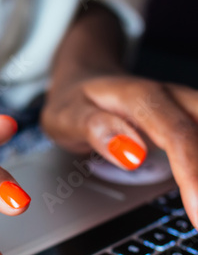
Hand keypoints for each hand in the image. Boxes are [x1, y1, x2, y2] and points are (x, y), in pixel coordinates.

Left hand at [41, 75, 197, 227]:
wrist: (84, 79)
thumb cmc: (75, 102)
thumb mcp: (68, 116)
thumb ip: (96, 129)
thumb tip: (131, 153)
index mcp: (141, 98)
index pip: (178, 136)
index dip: (194, 175)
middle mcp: (171, 98)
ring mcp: (184, 106)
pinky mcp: (189, 117)